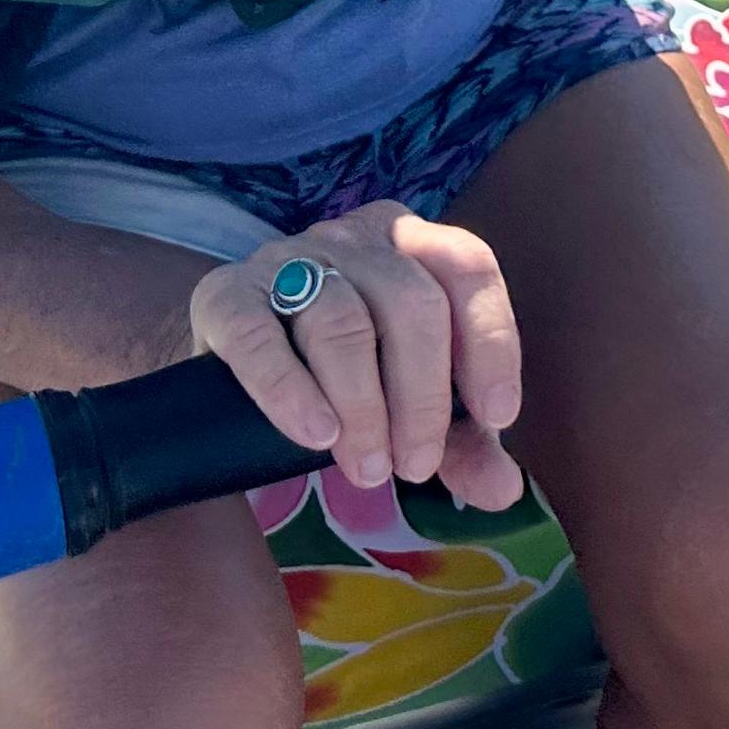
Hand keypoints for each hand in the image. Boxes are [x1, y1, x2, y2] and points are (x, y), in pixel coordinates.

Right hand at [190, 200, 525, 510]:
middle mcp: (352, 238)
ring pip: (341, 319)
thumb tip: (504, 489)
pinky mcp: (225, 294)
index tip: (495, 415)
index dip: (491, 339)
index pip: (466, 266)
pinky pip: (258, 335)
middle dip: (421, 397)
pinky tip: (314, 435)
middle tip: (413, 467)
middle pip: (410, 301)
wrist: (233, 371)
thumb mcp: (411, 406)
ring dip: (363, 407)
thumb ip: (462, 443)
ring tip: (367, 468)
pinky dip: (290, 390)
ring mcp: (284, 257)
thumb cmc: (344, 380)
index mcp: (409, 246)